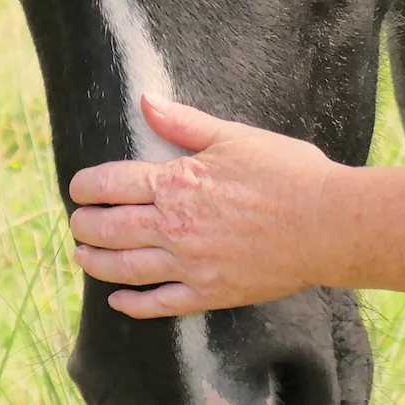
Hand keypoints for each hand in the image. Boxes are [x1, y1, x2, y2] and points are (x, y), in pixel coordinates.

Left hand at [68, 95, 342, 317]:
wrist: (328, 224)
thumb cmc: (288, 173)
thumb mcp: (234, 137)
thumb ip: (184, 123)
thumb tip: (145, 101)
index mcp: (177, 182)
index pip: (112, 184)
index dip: (87, 187)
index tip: (77, 188)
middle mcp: (174, 226)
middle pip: (110, 228)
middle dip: (85, 225)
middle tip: (76, 223)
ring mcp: (190, 264)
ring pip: (126, 267)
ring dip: (96, 263)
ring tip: (82, 257)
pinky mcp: (210, 292)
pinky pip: (160, 303)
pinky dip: (133, 303)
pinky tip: (117, 301)